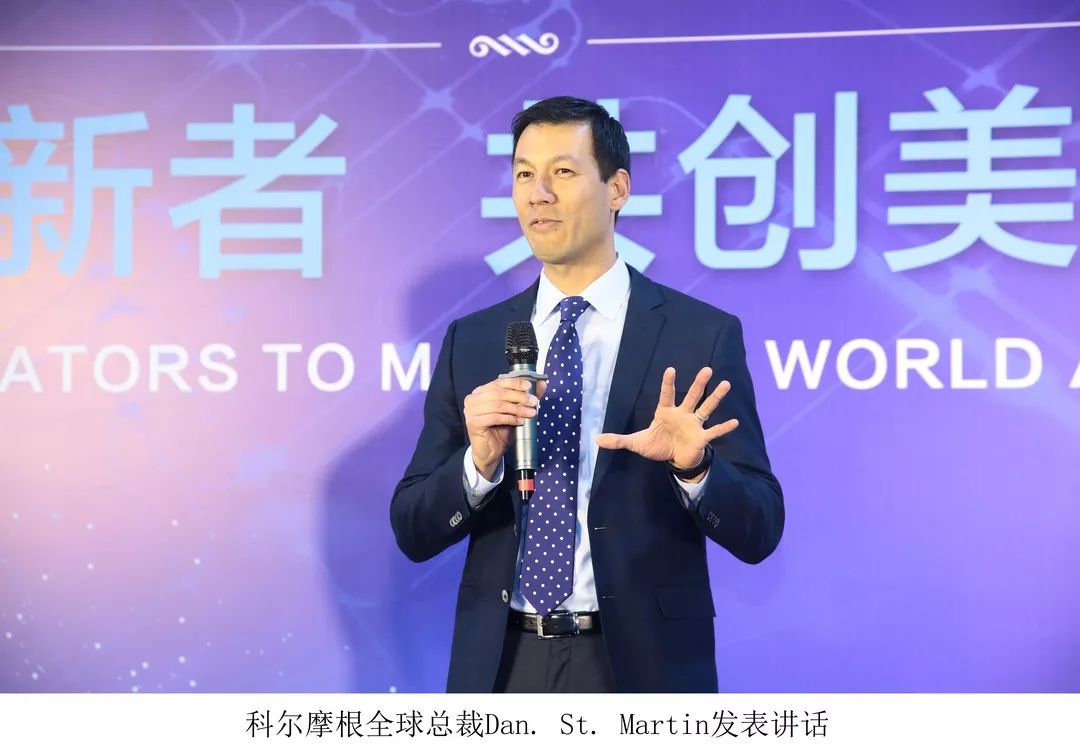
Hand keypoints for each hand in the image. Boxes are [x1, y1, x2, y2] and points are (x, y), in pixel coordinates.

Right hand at [464, 376, 547, 480]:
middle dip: (519, 397)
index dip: (515, 383)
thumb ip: (526, 397)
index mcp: (481, 392)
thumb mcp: (515, 411)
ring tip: (530, 413)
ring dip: (517, 409)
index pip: (499, 382)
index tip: (529, 386)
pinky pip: (494, 417)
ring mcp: (471, 411)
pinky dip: (510, 418)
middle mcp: (473, 399)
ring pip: (498, 405)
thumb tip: (541, 384)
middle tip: (533, 402)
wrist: (490, 452)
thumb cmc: (500, 430)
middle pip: (499, 393)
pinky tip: (519, 421)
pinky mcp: (473, 422)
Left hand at [595, 366, 737, 472]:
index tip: (671, 369)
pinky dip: (723, 428)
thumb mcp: (636, 443)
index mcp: (666, 412)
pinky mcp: (701, 438)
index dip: (668, 383)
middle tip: (707, 369)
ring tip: (726, 384)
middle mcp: (683, 414)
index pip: (667, 394)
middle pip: (692, 396)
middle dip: (699, 384)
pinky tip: (735, 422)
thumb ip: (618, 440)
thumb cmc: (657, 445)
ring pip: (706, 408)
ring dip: (716, 398)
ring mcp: (694, 425)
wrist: (674, 460)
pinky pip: (714, 431)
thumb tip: (596, 440)